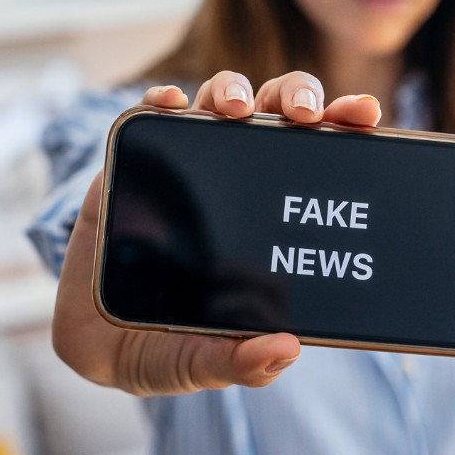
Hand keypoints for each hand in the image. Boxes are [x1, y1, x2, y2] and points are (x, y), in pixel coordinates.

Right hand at [52, 70, 382, 395]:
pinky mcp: (138, 164)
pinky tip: (171, 104)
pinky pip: (154, 117)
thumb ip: (237, 362)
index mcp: (276, 220)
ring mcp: (191, 168)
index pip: (321, 160)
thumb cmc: (161, 346)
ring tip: (235, 110)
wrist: (90, 340)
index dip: (345, 130)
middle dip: (299, 96)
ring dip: (234, 92)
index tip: (365, 117)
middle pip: (279, 114)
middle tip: (302, 114)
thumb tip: (284, 349)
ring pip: (223, 104)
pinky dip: (164, 102)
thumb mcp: (200, 361)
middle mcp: (241, 182)